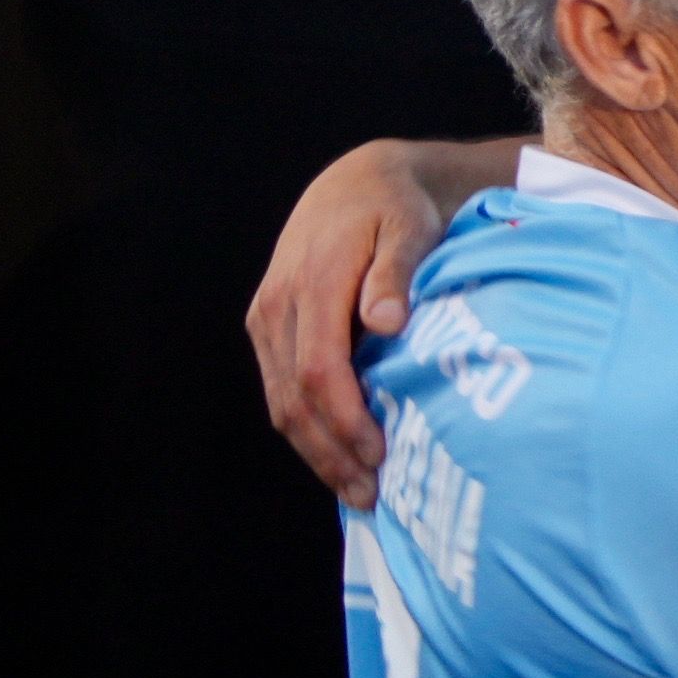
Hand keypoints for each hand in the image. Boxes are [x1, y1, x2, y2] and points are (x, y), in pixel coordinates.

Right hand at [249, 142, 458, 506]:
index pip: (319, 369)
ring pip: (281, 401)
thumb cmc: (396, 207)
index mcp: (313, 282)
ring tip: (358, 491)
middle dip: (330, 452)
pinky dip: (305, 429)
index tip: (380, 454)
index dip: (346, 419)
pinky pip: (280, 390)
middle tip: (372, 495)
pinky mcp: (268, 327)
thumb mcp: (410, 226)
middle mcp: (279, 304)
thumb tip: (387, 322)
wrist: (358, 182)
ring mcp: (268, 318)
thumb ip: (397, 273)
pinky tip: (337, 457)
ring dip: (315, 452)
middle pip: (293, 397)